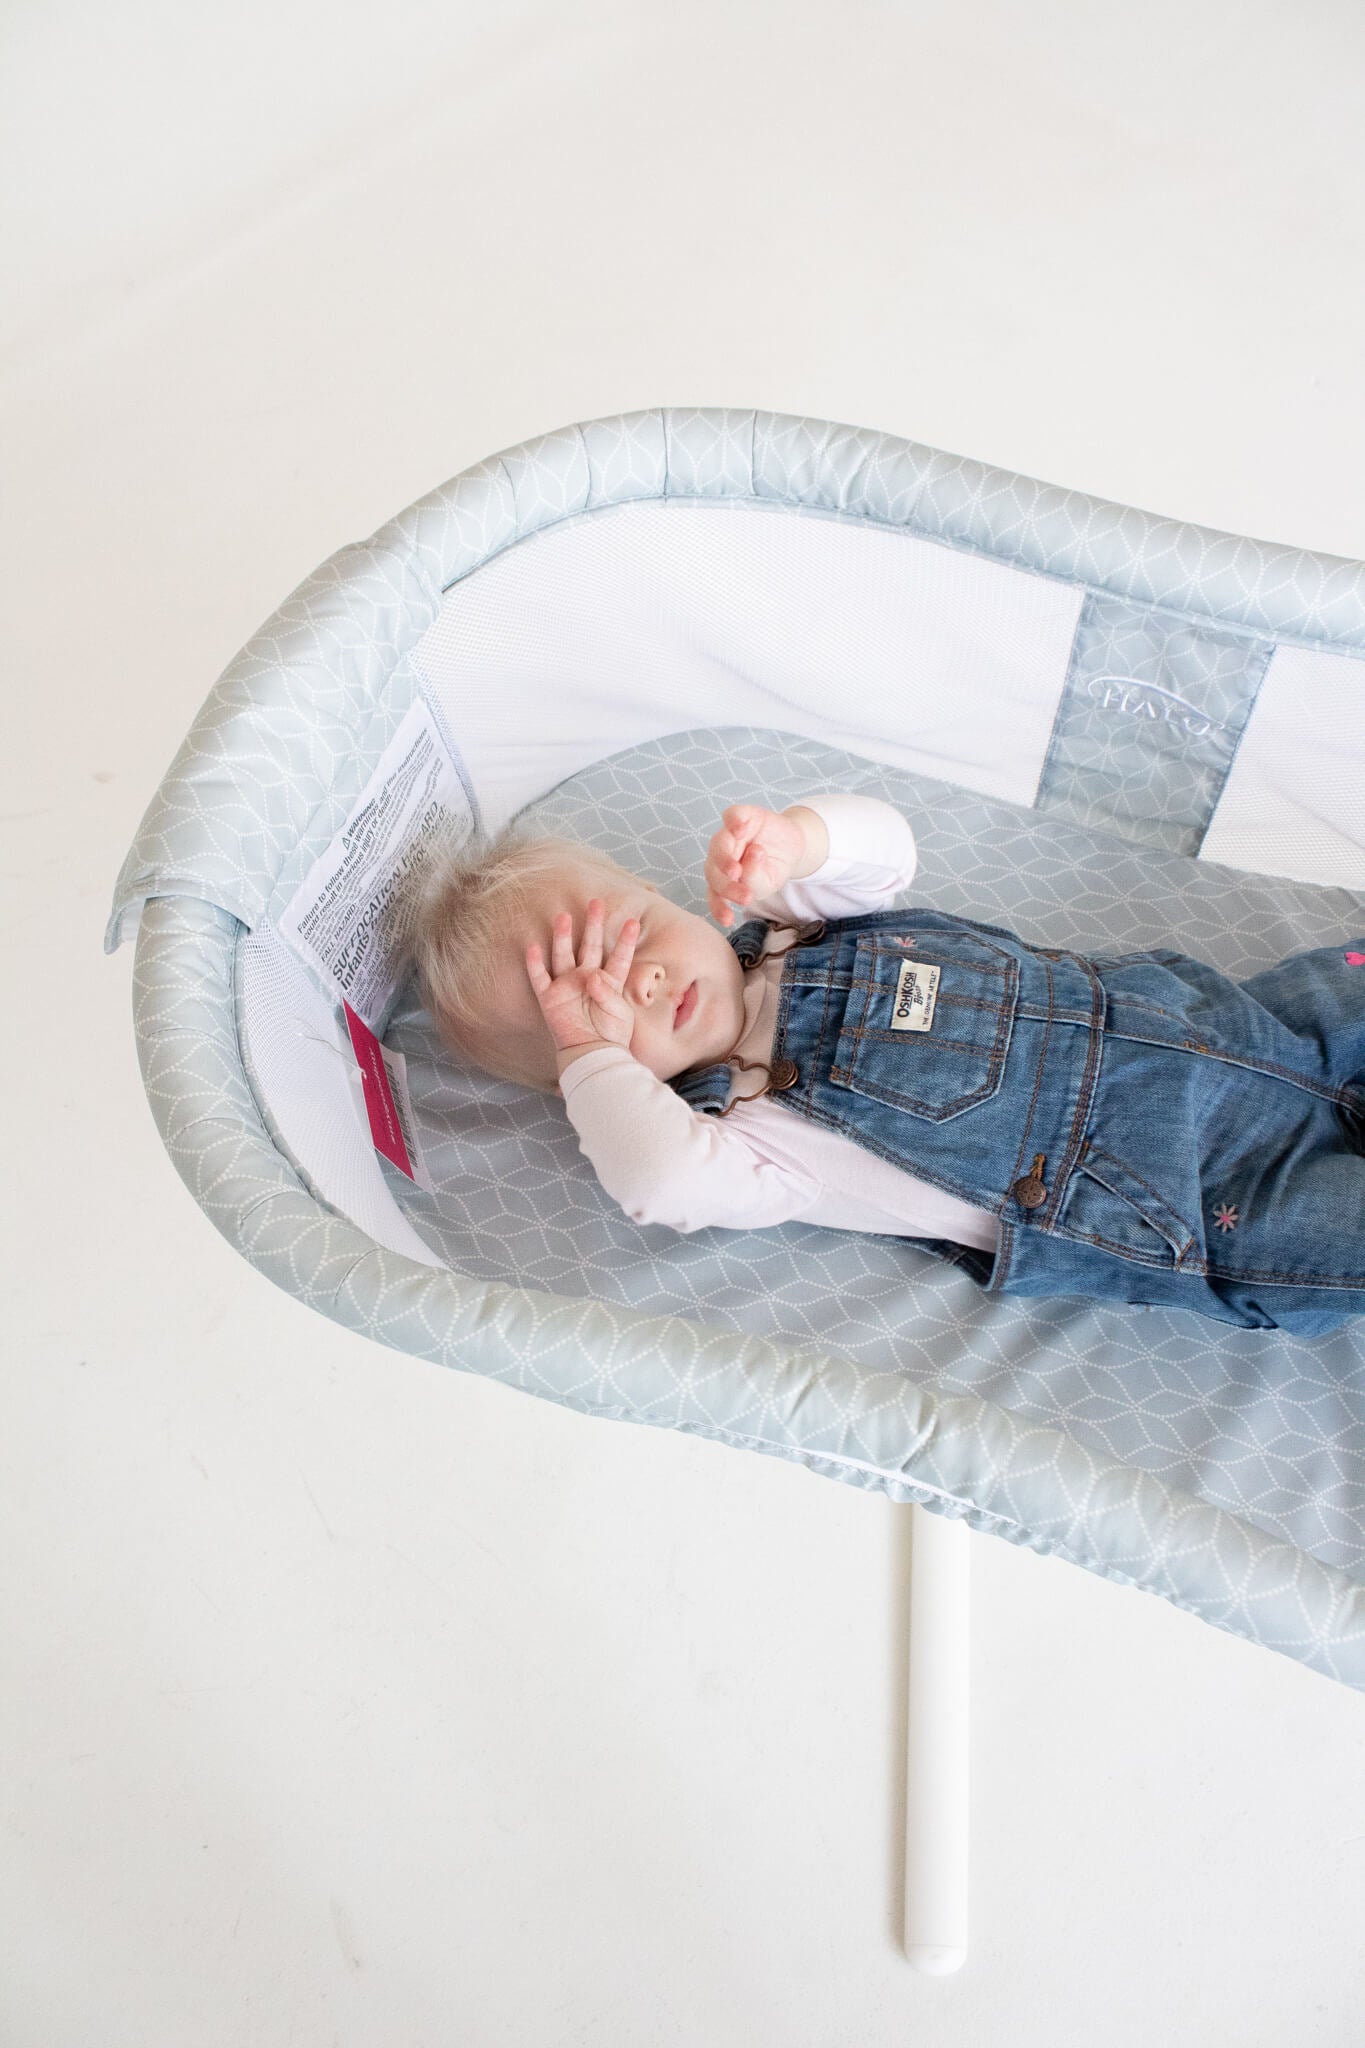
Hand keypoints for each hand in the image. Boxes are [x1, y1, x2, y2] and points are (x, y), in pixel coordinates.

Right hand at [525, 898, 639, 1054]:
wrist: (592, 1055)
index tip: (632, 922)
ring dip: (564, 936)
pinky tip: (533, 946)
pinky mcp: (550, 999)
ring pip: (564, 955)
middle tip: (596, 903)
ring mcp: (567, 987)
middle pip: (589, 946)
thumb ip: (608, 993)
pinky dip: (535, 963)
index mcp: (610, 982)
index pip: (619, 956)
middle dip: (593, 925)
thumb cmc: (611, 1035)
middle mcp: (587, 979)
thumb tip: (591, 977)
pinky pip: (539, 977)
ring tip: (565, 916)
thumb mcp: (619, 1012)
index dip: (625, 940)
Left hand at [704, 804, 813, 925]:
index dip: (719, 907)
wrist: (791, 845)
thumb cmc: (773, 868)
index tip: (728, 921)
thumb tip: (751, 858)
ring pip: (719, 845)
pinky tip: (741, 829)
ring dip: (726, 859)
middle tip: (746, 897)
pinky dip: (734, 822)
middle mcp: (720, 857)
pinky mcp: (741, 816)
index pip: (714, 894)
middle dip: (727, 886)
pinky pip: (731, 815)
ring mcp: (729, 835)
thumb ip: (754, 879)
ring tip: (738, 871)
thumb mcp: (768, 883)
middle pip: (713, 871)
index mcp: (722, 878)